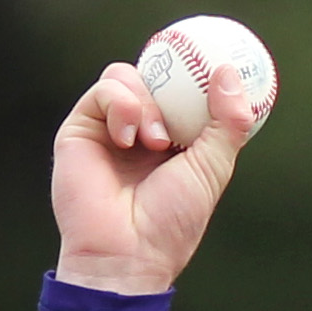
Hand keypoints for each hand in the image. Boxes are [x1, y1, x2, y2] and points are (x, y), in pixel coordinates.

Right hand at [51, 58, 258, 295]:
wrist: (127, 250)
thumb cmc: (172, 221)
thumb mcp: (211, 169)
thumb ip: (227, 124)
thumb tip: (229, 73)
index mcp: (176, 142)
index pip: (185, 94)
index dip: (198, 76)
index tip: (217, 61)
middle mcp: (143, 131)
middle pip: (155, 78)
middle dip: (172, 83)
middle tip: (188, 96)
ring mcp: (111, 127)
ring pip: (127, 77)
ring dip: (146, 102)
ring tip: (156, 140)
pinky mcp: (82, 126)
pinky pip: (104, 90)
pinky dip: (121, 105)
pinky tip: (129, 137)